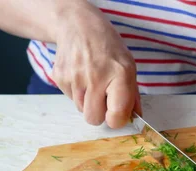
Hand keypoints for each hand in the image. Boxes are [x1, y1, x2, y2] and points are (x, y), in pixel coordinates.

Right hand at [52, 3, 139, 126]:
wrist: (79, 27)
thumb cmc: (108, 49)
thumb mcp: (128, 67)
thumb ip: (132, 95)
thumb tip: (135, 118)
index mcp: (119, 75)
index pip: (116, 115)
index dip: (117, 120)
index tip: (117, 114)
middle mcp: (96, 77)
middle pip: (94, 119)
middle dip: (100, 114)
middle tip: (104, 100)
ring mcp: (75, 77)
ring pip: (81, 110)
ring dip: (88, 102)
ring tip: (92, 83)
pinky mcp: (60, 77)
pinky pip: (71, 99)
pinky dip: (77, 93)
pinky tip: (81, 76)